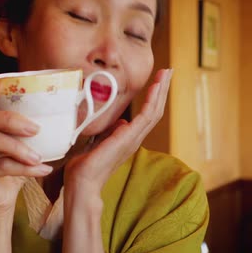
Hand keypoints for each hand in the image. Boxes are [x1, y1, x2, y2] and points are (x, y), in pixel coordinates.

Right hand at [0, 79, 52, 215]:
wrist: (2, 198)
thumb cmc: (14, 163)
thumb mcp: (23, 142)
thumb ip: (33, 125)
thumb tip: (68, 108)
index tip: (0, 83)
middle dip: (10, 119)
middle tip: (35, 128)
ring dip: (18, 147)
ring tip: (38, 156)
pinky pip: (0, 166)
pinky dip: (25, 168)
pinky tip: (43, 169)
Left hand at [64, 68, 172, 193]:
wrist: (82, 182)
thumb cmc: (85, 166)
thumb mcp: (98, 142)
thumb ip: (109, 132)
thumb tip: (119, 123)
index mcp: (128, 137)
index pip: (146, 113)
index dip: (152, 96)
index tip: (157, 79)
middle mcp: (135, 137)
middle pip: (154, 109)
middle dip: (161, 89)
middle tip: (169, 70)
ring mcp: (134, 138)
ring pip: (154, 110)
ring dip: (161, 90)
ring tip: (167, 73)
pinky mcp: (130, 138)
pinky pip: (147, 115)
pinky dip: (153, 99)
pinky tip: (157, 85)